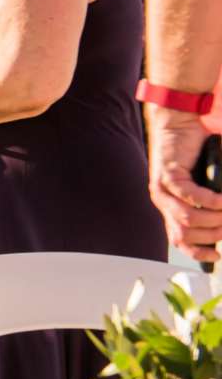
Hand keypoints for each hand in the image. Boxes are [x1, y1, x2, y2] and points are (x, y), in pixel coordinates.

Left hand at [147, 108, 221, 262]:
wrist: (180, 123)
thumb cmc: (197, 153)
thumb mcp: (207, 185)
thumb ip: (213, 203)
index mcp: (171, 207)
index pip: (180, 240)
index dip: (198, 252)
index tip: (217, 255)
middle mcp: (163, 202)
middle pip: (187, 234)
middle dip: (214, 235)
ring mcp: (162, 189)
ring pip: (189, 219)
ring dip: (214, 219)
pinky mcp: (168, 175)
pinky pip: (190, 196)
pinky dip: (210, 201)